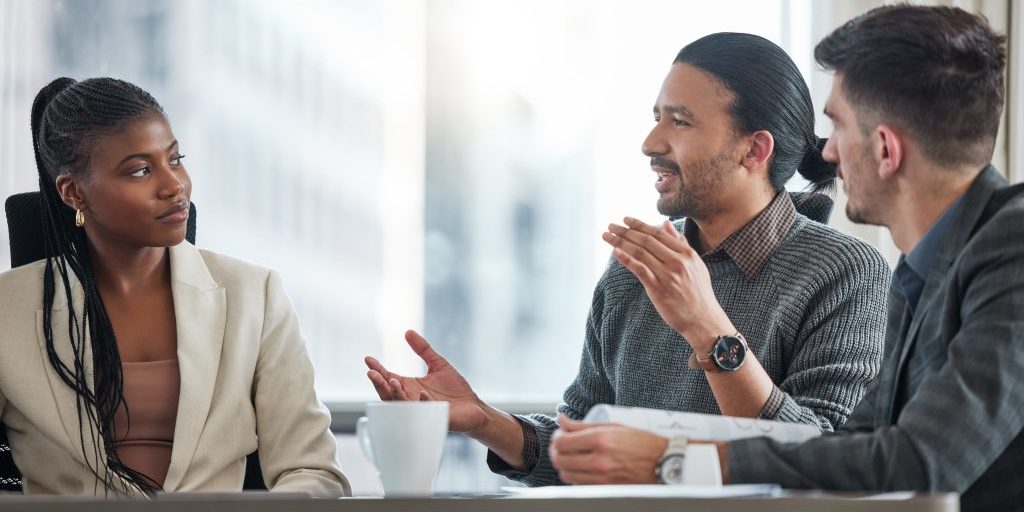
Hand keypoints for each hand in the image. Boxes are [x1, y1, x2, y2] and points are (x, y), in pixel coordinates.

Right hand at [365, 330, 487, 434]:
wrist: (473, 407)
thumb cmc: (454, 389)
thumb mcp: (437, 364)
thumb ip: (423, 350)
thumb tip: (408, 331)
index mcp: (409, 387)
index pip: (388, 378)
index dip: (378, 369)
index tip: (368, 359)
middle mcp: (411, 399)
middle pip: (388, 392)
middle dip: (379, 383)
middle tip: (371, 372)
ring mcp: (420, 410)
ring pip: (401, 404)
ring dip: (395, 394)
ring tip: (392, 381)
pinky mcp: (434, 417)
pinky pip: (424, 411)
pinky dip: (422, 403)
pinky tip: (423, 393)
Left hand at [548, 415, 667, 484]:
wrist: (664, 463)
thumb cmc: (642, 443)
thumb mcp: (614, 426)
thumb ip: (583, 425)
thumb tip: (562, 420)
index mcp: (601, 440)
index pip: (562, 443)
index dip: (556, 438)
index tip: (561, 435)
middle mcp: (599, 460)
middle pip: (560, 460)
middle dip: (556, 452)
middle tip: (562, 446)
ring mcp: (602, 478)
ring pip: (566, 475)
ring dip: (564, 465)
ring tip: (571, 457)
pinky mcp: (606, 489)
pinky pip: (579, 485)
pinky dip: (575, 477)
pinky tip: (581, 468)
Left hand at [603, 217, 733, 350]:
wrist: (703, 320)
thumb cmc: (699, 293)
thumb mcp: (696, 264)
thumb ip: (681, 243)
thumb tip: (666, 223)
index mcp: (687, 254)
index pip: (658, 234)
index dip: (640, 225)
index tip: (626, 220)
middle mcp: (677, 262)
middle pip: (646, 241)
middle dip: (626, 231)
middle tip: (611, 226)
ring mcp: (667, 275)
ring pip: (640, 253)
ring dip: (620, 242)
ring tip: (607, 236)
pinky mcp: (658, 289)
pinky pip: (639, 270)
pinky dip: (626, 259)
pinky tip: (615, 252)